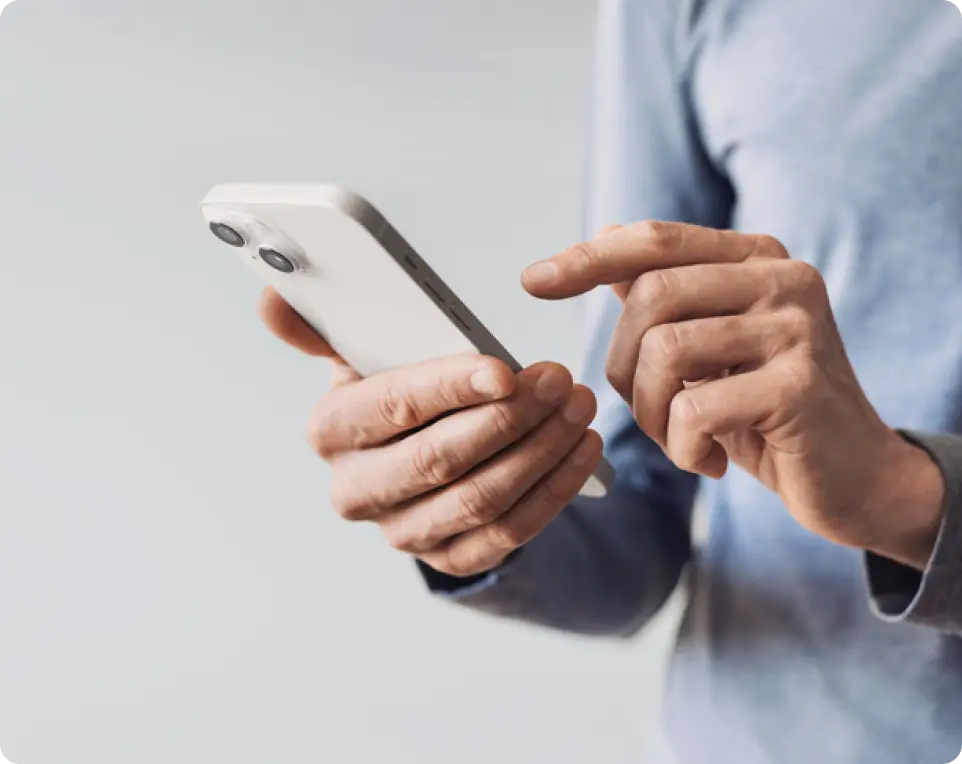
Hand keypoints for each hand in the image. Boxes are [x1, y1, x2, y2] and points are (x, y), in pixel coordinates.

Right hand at [258, 287, 603, 576]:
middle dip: (508, 418)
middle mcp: (359, 490)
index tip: (503, 368)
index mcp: (332, 431)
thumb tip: (272, 296)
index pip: (391, 408)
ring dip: (541, 450)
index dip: (449, 387)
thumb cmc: (395, 395)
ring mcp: (405, 532)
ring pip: (483, 498)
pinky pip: (510, 532)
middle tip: (558, 379)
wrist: (413, 461)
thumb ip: (324, 325)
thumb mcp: (362, 356)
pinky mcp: (451, 558)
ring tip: (578, 405)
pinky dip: (554, 489)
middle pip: (440, 460)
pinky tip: (582, 449)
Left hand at [521, 222, 944, 569]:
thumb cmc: (766, 409)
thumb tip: (604, 236)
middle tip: (650, 412)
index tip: (531, 281)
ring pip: (664, 351)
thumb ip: (667, 292)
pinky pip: (694, 408)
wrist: (851, 475)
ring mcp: (796, 327)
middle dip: (624, 366)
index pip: (655, 241)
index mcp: (756, 259)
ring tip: (679, 439)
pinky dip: (682, 447)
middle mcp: (782, 277)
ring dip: (651, 414)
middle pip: (650, 296)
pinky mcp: (799, 384)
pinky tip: (708, 461)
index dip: (587, 259)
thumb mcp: (711, 345)